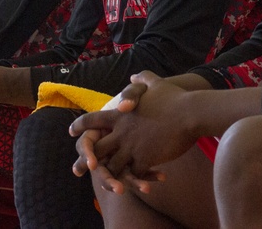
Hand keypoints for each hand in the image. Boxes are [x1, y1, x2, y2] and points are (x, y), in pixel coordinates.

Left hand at [69, 72, 195, 192]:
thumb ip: (142, 80)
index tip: (71, 132)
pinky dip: (135, 181)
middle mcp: (121, 131)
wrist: (190, 113)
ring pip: (112, 166)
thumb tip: (134, 77)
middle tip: (78, 169)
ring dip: (111, 176)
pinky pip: (134, 175)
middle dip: (86, 160)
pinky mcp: (145, 158)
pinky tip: (142, 184)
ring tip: (111, 184)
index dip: (81, 126)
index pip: (92, 120)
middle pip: (96, 148)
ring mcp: (132, 146)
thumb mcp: (154, 83)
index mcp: (120, 114)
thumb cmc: (174, 98)